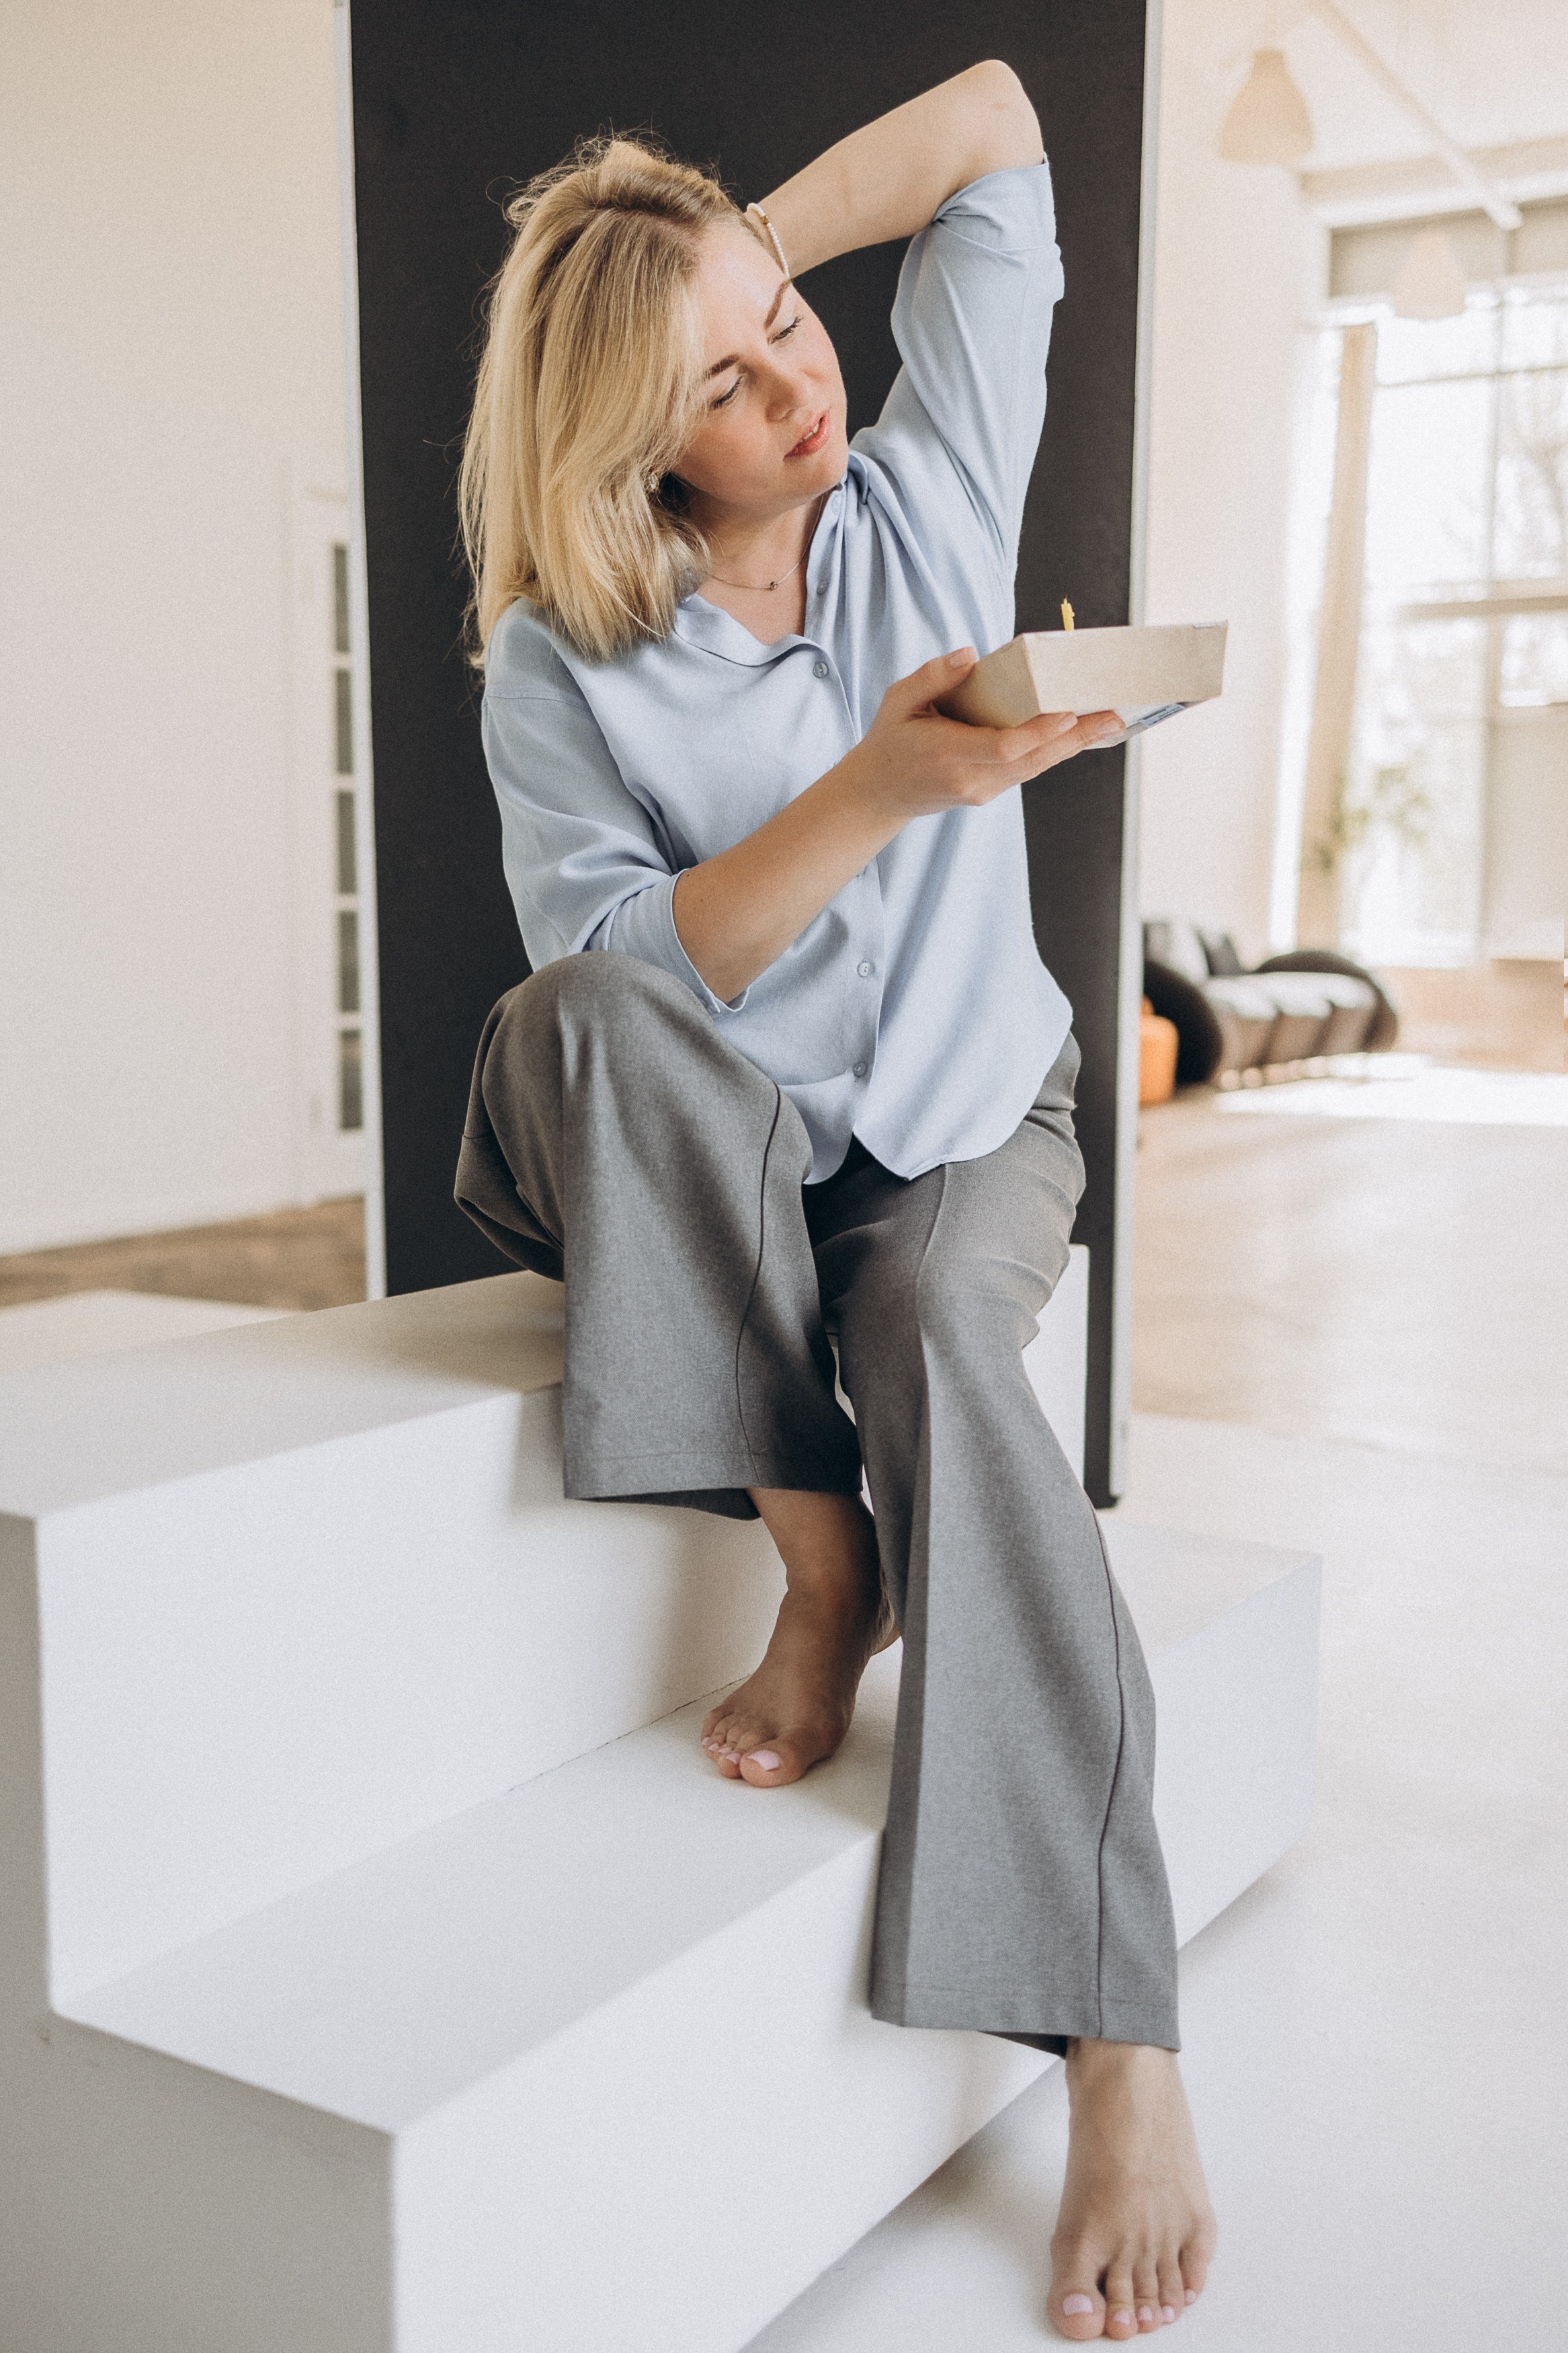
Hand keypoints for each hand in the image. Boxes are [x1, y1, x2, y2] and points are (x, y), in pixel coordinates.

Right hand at [839, 649, 1122, 823]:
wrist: (880, 793)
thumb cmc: (891, 739)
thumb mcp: (898, 700)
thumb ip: (931, 676)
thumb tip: (971, 654)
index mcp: (947, 755)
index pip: (1002, 747)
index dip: (1038, 732)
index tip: (1067, 713)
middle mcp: (971, 779)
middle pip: (1033, 761)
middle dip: (1076, 738)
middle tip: (1114, 716)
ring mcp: (984, 790)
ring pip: (1037, 767)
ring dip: (1075, 745)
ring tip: (1111, 722)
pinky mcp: (991, 791)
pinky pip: (1030, 769)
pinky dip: (1057, 750)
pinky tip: (1082, 733)